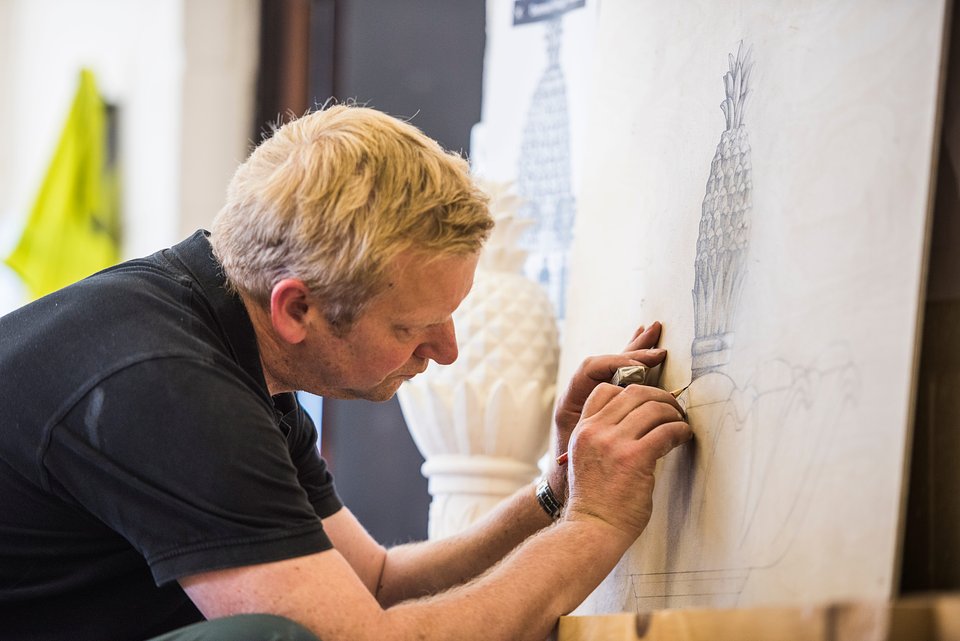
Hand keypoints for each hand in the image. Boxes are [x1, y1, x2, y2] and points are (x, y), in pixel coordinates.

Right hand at [546, 322, 667, 501]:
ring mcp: (614, 443)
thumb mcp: (586, 460)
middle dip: (659, 395)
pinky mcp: (635, 458)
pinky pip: (666, 431)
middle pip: (633, 392)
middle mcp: (596, 431)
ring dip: (673, 413)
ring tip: (680, 423)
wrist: (591, 530)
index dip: (631, 388)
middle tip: (673, 407)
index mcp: (582, 430)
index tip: (648, 399)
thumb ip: (602, 438)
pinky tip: (684, 436)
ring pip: (652, 408)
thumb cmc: (594, 502)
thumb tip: (636, 423)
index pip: (606, 391)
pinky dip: (681, 430)